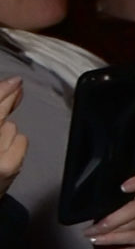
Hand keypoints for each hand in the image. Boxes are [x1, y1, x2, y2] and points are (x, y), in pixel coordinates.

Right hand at [0, 78, 33, 201]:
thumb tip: (12, 88)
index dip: (1, 92)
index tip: (15, 81)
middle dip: (6, 99)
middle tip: (16, 85)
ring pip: (10, 128)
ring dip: (5, 133)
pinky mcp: (6, 167)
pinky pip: (20, 141)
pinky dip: (16, 145)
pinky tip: (6, 156)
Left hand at [89, 176, 134, 248]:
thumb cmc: (111, 235)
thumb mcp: (108, 217)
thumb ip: (111, 207)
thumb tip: (101, 200)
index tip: (123, 187)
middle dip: (114, 217)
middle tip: (94, 226)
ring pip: (134, 222)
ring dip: (109, 229)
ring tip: (91, 234)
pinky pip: (131, 236)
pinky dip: (111, 238)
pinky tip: (97, 240)